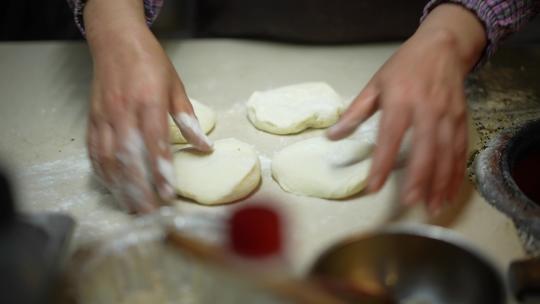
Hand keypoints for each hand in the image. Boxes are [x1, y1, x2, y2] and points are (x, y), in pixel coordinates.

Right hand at [84, 1, 211, 212]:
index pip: (154, 144)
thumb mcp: (176, 87)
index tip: (168, 195)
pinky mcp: (93, 119)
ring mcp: (104, 117)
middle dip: (139, 189)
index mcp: (149, 102)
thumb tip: (205, 148)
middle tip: (150, 212)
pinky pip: (94, 152)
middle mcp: (123, 112)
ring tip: (132, 208)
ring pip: (108, 160)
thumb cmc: (150, 62)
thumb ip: (188, 120)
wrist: (116, 41)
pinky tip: (112, 187)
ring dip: (119, 187)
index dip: (160, 171)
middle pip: (129, 158)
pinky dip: (103, 173)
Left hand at [327, 4, 485, 212]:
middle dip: (420, 178)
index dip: (383, 163)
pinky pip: (460, 151)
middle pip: (426, 148)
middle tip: (410, 202)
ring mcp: (448, 115)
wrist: (443, 46)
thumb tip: (332, 136)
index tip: (374, 187)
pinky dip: (456, 174)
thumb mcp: (376, 84)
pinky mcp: (462, 120)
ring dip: (441, 182)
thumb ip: (355, 112)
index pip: (391, 136)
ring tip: (432, 208)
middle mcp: (428, 109)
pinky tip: (449, 193)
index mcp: (401, 100)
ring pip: (447, 154)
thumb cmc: (404, 66)